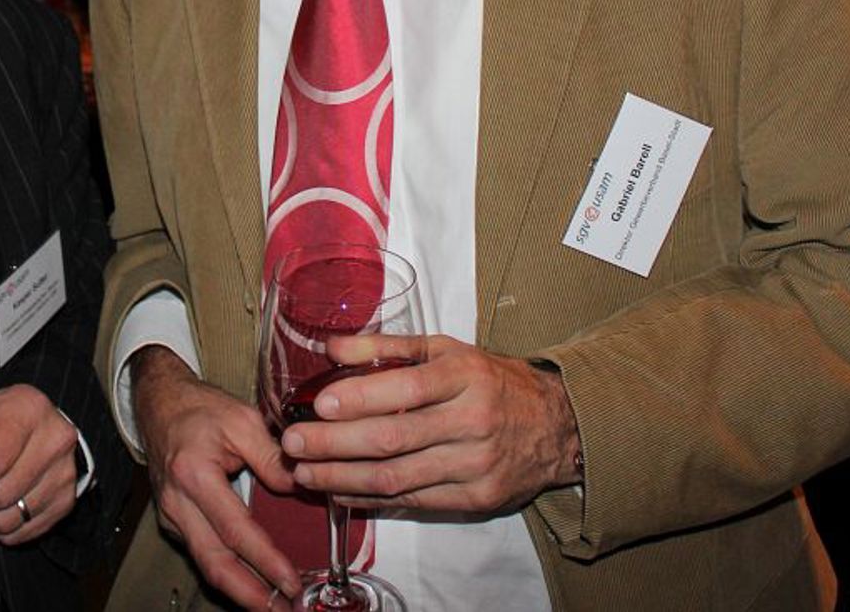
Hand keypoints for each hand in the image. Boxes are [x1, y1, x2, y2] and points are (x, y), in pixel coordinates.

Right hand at [129, 346, 299, 609]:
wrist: (160, 403)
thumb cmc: (198, 408)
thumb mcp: (242, 420)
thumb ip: (272, 457)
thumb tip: (298, 486)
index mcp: (194, 474)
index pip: (235, 530)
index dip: (265, 560)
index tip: (290, 581)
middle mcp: (177, 501)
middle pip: (213, 561)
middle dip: (248, 594)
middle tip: (280, 609)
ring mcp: (171, 513)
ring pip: (204, 563)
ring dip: (238, 589)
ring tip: (270, 604)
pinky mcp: (173, 519)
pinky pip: (200, 551)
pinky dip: (225, 570)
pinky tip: (248, 580)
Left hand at [280, 334, 580, 516]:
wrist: (556, 426)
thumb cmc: (490, 381)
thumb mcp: (446, 351)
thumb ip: (387, 347)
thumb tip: (330, 347)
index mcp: (465, 376)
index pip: (406, 390)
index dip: (359, 399)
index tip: (318, 404)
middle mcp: (472, 422)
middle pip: (393, 439)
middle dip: (334, 445)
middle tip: (293, 444)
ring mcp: (476, 466)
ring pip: (398, 478)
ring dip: (343, 479)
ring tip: (305, 473)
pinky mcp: (477, 499)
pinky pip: (414, 502)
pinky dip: (373, 499)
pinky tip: (342, 492)